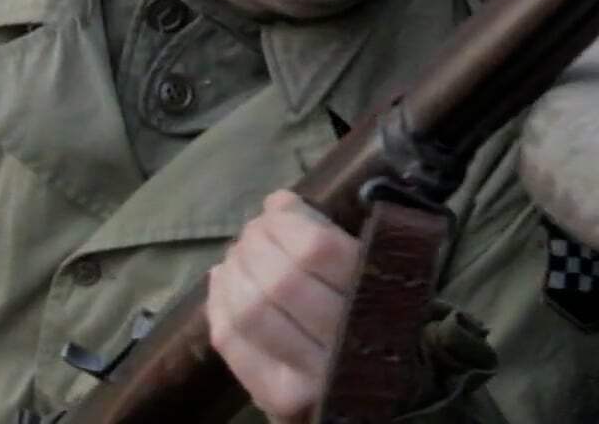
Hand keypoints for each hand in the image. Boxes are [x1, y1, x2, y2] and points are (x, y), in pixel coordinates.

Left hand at [206, 190, 361, 420]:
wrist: (368, 388)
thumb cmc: (374, 313)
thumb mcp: (371, 270)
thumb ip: (330, 238)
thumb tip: (278, 203)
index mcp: (379, 302)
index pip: (318, 251)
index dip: (287, 221)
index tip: (280, 206)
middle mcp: (343, 346)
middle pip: (279, 281)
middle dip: (257, 243)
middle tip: (255, 230)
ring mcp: (306, 377)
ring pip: (250, 310)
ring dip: (235, 269)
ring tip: (239, 253)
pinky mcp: (274, 395)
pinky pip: (231, 341)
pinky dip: (219, 299)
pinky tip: (224, 279)